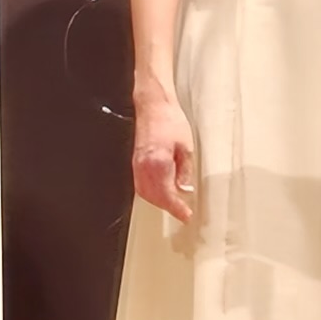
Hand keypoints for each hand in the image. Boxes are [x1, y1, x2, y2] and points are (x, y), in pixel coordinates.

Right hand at [130, 89, 197, 223]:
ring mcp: (136, 164)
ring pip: (144, 193)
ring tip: (172, 204)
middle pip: (154, 197)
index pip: (167, 195)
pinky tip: (159, 191)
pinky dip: (149, 192)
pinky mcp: (134, 160)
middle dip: (167, 207)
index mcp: (159, 164)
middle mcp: (144, 166)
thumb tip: (184, 189)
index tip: (186, 216)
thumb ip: (185, 171)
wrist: (153, 104)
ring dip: (158, 201)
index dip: (177, 209)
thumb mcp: (186, 147)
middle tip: (181, 211)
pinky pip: (139, 184)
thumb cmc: (170, 120)